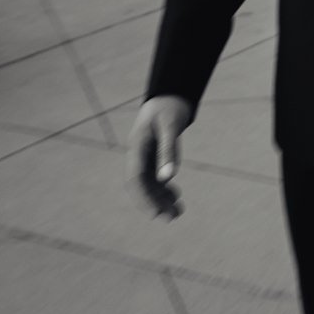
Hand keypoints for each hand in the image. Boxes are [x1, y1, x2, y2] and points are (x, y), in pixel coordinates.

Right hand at [127, 95, 191, 219]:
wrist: (170, 95)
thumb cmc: (169, 107)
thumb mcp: (171, 126)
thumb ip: (168, 150)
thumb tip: (169, 177)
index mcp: (137, 146)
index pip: (135, 178)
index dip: (143, 198)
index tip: (155, 213)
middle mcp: (138, 154)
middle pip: (140, 185)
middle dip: (153, 203)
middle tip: (170, 218)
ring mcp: (144, 156)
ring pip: (148, 184)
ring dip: (160, 199)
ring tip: (177, 213)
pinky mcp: (153, 157)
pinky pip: (155, 178)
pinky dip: (164, 189)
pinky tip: (176, 197)